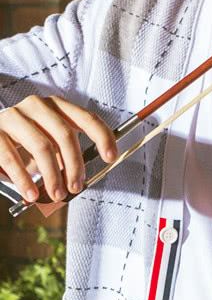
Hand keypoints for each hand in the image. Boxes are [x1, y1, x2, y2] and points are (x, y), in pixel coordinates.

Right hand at [0, 95, 116, 202]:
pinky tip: (31, 193)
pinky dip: (24, 179)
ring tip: (57, 194)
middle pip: (64, 134)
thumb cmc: (23, 142)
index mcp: (56, 106)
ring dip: (52, 175)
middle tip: (76, 187)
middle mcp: (37, 106)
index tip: (110, 157)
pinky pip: (12, 157)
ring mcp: (15, 116)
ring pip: (41, 146)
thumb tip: (79, 180)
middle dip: (74, 164)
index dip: (102, 137)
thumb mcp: (48, 143)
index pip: (86, 118)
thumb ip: (64, 156)